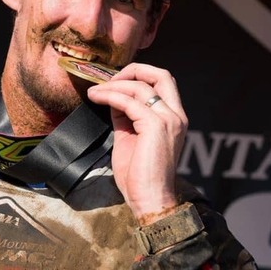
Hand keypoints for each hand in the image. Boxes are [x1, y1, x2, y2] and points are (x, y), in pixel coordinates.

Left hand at [87, 63, 187, 225]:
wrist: (150, 199)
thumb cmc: (140, 175)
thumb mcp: (131, 138)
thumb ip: (126, 117)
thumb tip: (112, 99)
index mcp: (174, 118)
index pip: (163, 83)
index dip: (139, 76)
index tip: (115, 82)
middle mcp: (176, 115)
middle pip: (161, 75)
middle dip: (134, 70)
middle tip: (109, 78)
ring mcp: (168, 119)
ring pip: (140, 86)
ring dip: (113, 85)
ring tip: (95, 91)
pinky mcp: (154, 126)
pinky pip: (128, 101)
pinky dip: (109, 96)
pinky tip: (96, 98)